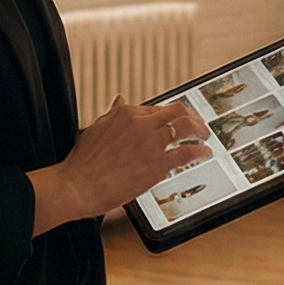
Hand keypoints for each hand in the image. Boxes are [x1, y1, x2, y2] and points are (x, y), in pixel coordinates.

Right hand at [29, 96, 211, 235]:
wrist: (78, 185)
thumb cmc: (83, 161)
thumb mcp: (96, 128)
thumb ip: (112, 113)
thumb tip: (120, 99)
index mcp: (126, 113)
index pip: (157, 108)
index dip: (170, 116)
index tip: (176, 122)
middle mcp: (141, 123)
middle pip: (177, 111)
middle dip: (192, 116)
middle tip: (198, 125)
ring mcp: (151, 142)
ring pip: (185, 128)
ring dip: (200, 131)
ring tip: (205, 137)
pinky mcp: (158, 164)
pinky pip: (187, 152)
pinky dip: (200, 151)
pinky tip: (204, 154)